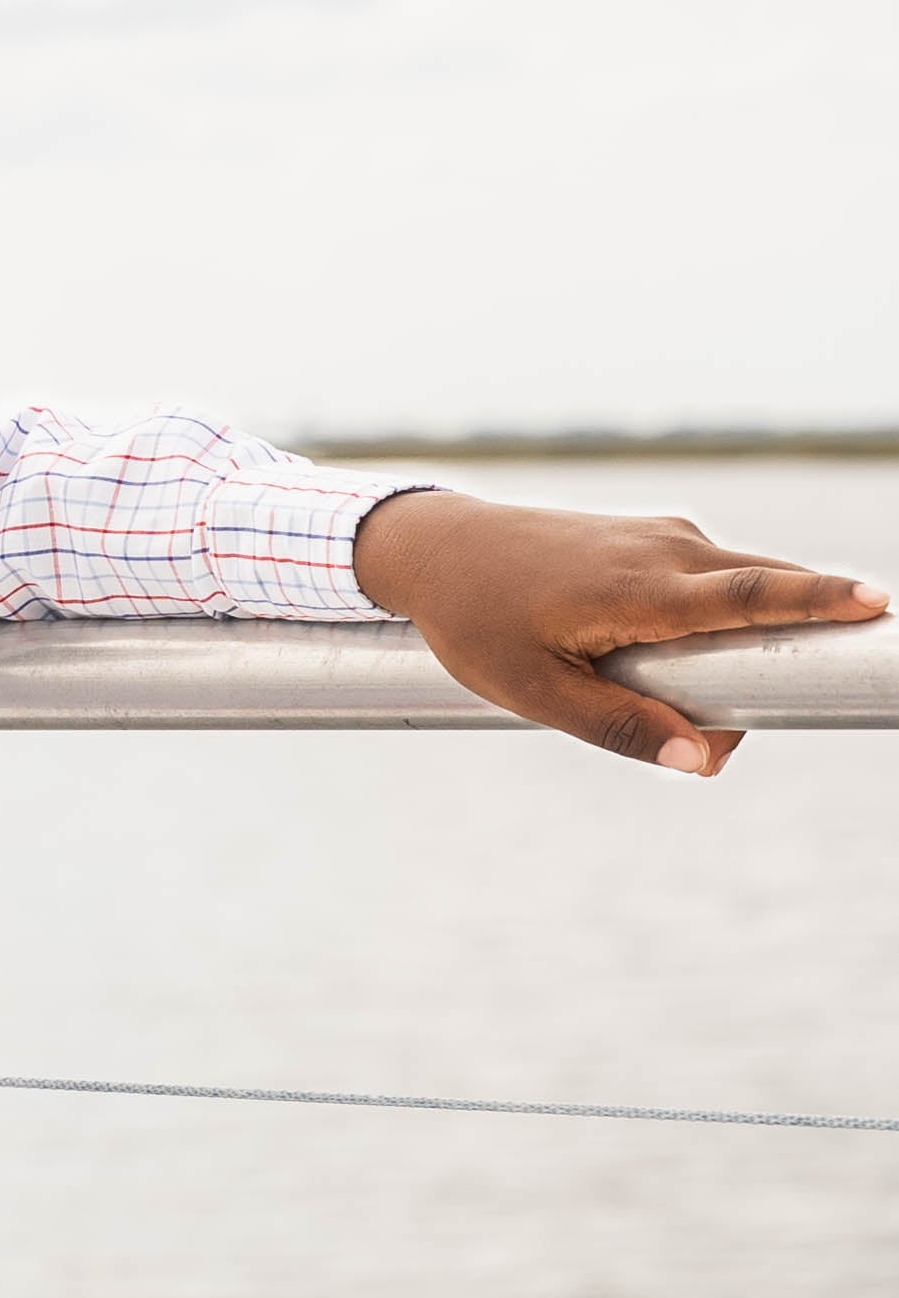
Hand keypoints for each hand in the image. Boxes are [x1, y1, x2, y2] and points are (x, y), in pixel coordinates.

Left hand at [352, 493, 884, 775]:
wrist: (441, 548)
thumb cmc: (479, 622)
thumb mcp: (535, 691)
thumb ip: (620, 726)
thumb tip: (704, 761)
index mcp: (642, 588)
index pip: (754, 592)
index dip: (821, 601)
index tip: (878, 604)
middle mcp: (669, 549)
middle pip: (769, 591)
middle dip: (785, 654)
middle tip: (743, 725)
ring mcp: (667, 536)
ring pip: (745, 591)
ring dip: (741, 651)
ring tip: (684, 711)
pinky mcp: (661, 538)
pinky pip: (716, 584)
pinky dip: (718, 627)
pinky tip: (668, 669)